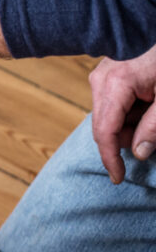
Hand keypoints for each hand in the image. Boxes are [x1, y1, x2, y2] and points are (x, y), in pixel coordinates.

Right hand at [88, 43, 155, 183]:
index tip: (118, 178)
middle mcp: (101, 80)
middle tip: (155, 133)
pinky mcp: (110, 73)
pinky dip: (133, 110)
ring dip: (134, 122)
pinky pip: (116, 102)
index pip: (104, 132)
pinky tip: (151, 101)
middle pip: (106, 125)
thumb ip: (154, 126)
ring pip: (111, 115)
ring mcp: (103, 75)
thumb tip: (139, 153)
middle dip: (129, 137)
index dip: (111, 159)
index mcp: (114, 85)